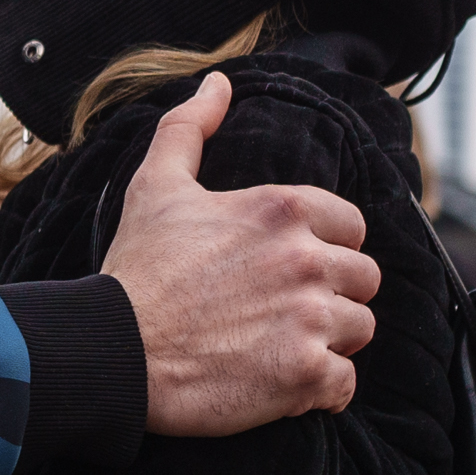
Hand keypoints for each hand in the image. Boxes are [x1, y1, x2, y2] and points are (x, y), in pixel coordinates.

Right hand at [110, 75, 379, 438]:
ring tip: (278, 346)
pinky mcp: (307, 376)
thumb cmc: (136, 269)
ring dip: (328, 342)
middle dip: (330, 296)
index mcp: (282, 210)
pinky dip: (320, 390)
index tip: (287, 268)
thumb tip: (217, 84)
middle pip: (362, 279)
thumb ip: (190, 128)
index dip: (323, 247)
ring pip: (359, 329)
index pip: (351, 226)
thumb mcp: (156, 187)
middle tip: (281, 311)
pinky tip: (281, 382)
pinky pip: (345, 386)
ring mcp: (311, 319)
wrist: (113, 351)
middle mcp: (307, 260)